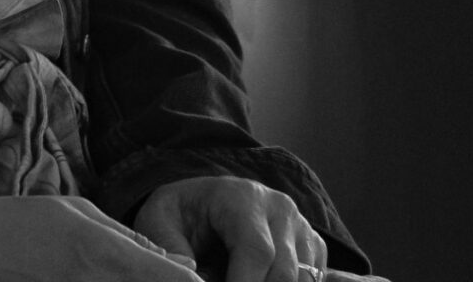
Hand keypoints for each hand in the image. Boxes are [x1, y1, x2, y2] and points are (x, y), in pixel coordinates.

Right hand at [0, 194, 200, 279]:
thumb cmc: (19, 224)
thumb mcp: (75, 211)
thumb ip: (129, 236)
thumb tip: (180, 264)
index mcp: (106, 254)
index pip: (179, 280)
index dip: (192, 281)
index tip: (189, 276)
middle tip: (160, 275)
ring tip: (111, 273)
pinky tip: (95, 281)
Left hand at [132, 175, 389, 281]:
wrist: (204, 199)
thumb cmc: (181, 212)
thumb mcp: (159, 221)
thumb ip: (170, 247)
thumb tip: (191, 272)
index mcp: (241, 197)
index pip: (257, 250)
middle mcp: (279, 208)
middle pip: (283, 271)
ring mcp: (301, 226)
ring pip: (302, 278)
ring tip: (231, 276)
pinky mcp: (312, 246)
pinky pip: (313, 279)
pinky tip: (255, 278)